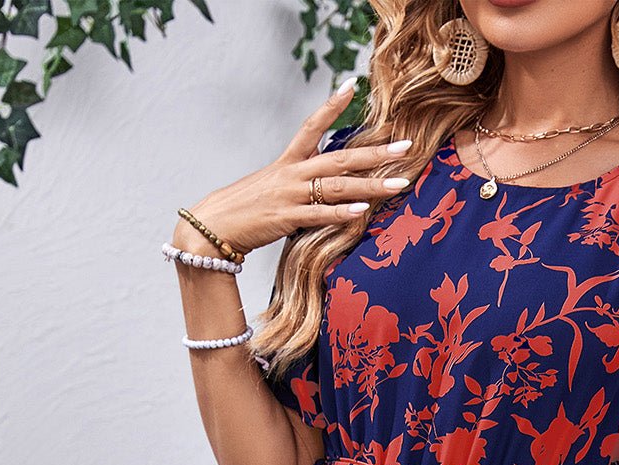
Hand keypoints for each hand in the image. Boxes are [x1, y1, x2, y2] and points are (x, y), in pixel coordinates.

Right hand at [169, 78, 414, 257]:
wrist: (213, 226)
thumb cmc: (245, 209)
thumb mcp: (271, 186)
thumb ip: (299, 183)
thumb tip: (324, 186)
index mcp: (287, 161)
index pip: (312, 124)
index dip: (332, 105)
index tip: (353, 84)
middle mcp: (292, 173)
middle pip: (340, 158)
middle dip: (375, 152)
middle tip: (405, 146)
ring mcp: (291, 195)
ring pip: (337, 186)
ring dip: (371, 185)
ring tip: (399, 182)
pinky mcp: (287, 219)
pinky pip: (319, 215)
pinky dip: (341, 213)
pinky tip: (363, 211)